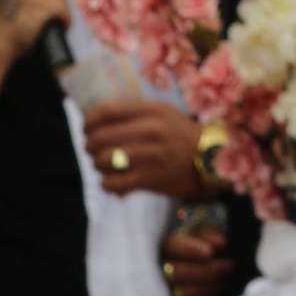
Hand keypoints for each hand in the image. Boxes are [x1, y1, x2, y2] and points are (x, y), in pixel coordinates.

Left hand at [80, 98, 196, 194]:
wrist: (208, 159)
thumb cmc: (180, 134)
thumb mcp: (162, 112)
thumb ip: (134, 111)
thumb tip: (98, 117)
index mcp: (151, 111)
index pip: (107, 111)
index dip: (89, 120)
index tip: (86, 127)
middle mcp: (150, 131)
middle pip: (100, 137)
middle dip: (90, 145)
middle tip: (93, 150)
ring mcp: (150, 156)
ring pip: (104, 160)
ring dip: (97, 165)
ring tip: (103, 165)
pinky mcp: (150, 179)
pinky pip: (114, 183)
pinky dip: (107, 184)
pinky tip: (112, 181)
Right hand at [161, 215, 236, 295]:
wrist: (204, 272)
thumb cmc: (204, 249)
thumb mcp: (206, 237)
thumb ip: (211, 236)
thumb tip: (222, 243)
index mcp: (167, 248)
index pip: (173, 246)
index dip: (190, 249)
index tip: (210, 252)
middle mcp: (161, 271)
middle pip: (178, 272)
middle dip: (207, 270)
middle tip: (230, 266)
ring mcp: (167, 294)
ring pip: (186, 294)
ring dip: (211, 288)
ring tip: (227, 282)